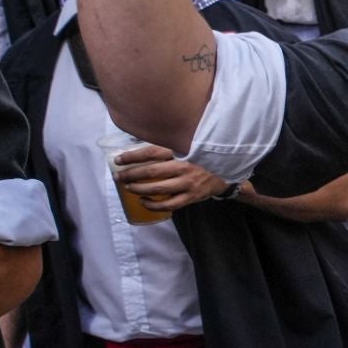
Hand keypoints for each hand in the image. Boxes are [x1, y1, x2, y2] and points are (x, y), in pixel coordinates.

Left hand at [113, 143, 227, 210]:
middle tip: (118, 176)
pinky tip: (144, 201)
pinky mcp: (192, 196)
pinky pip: (169, 204)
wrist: (228, 171)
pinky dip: (153, 204)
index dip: (133, 156)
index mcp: (182, 150)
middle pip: (151, 171)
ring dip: (138, 188)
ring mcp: (188, 183)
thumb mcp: (190, 146)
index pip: (152, 152)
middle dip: (131, 174)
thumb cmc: (203, 157)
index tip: (119, 160)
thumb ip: (171, 145)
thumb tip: (140, 142)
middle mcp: (185, 166)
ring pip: (157, 188)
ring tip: (128, 187)